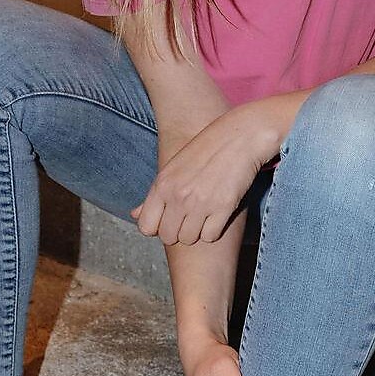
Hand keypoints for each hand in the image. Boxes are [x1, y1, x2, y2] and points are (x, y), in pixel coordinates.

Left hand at [133, 104, 278, 245]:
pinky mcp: (223, 207)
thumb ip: (154, 195)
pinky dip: (214, 230)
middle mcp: (178, 196)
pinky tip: (218, 214)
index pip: (146, 226)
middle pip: (168, 236)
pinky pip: (210, 236)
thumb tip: (134, 214)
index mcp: (162, 185)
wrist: (240, 137)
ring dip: (197, 231)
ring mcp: (200, 203)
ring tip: (205, 214)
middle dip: (178, 231)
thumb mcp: (173, 168)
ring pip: (189, 239)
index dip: (157, 227)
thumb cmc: (205, 150)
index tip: (169, 220)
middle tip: (190, 218)